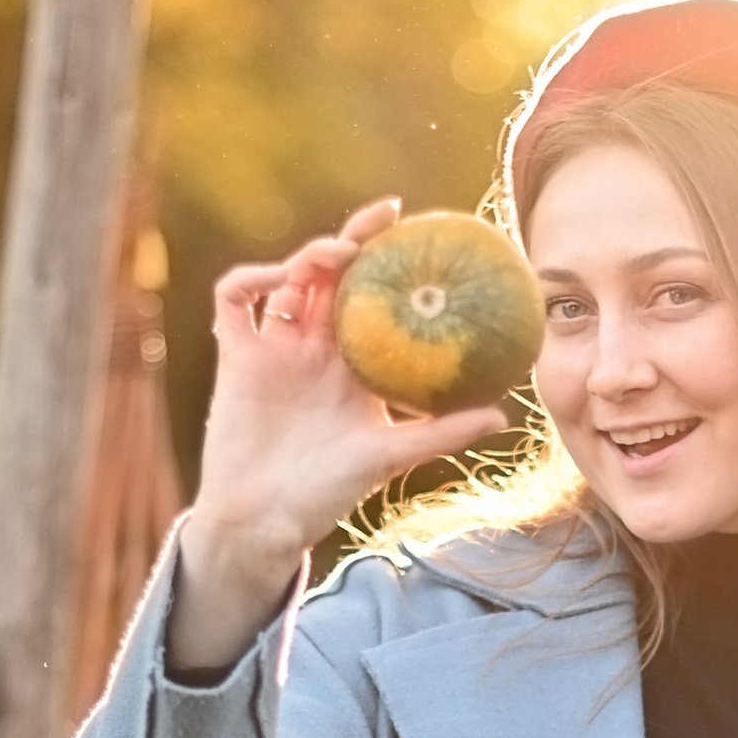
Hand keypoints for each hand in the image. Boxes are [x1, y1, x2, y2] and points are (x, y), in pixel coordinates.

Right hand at [168, 202, 514, 673]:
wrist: (263, 522)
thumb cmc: (326, 494)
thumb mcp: (388, 456)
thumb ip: (439, 433)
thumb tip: (503, 416)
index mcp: (352, 364)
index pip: (374, 299)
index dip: (391, 262)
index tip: (423, 232)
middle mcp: (314, 349)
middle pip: (332, 276)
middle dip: (355, 236)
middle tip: (385, 215)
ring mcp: (274, 350)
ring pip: (289, 281)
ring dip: (310, 258)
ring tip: (338, 254)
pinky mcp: (236, 358)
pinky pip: (235, 301)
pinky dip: (252, 279)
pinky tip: (280, 282)